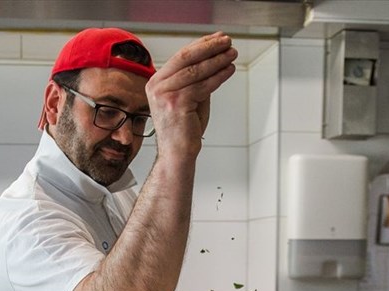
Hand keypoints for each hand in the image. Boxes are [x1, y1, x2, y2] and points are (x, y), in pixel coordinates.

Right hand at [145, 32, 237, 156]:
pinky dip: (219, 76)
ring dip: (217, 60)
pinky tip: (228, 70)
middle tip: (227, 41)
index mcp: (156, 82)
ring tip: (232, 54)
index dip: (201, 45)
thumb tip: (214, 58)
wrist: (177, 153)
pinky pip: (203, 85)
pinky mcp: (177, 103)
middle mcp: (157, 86)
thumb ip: (196, 79)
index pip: (180, 56)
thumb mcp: (188, 97)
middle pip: (186, 58)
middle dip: (209, 47)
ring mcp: (165, 95)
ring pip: (196, 70)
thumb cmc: (183, 129)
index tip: (217, 38)